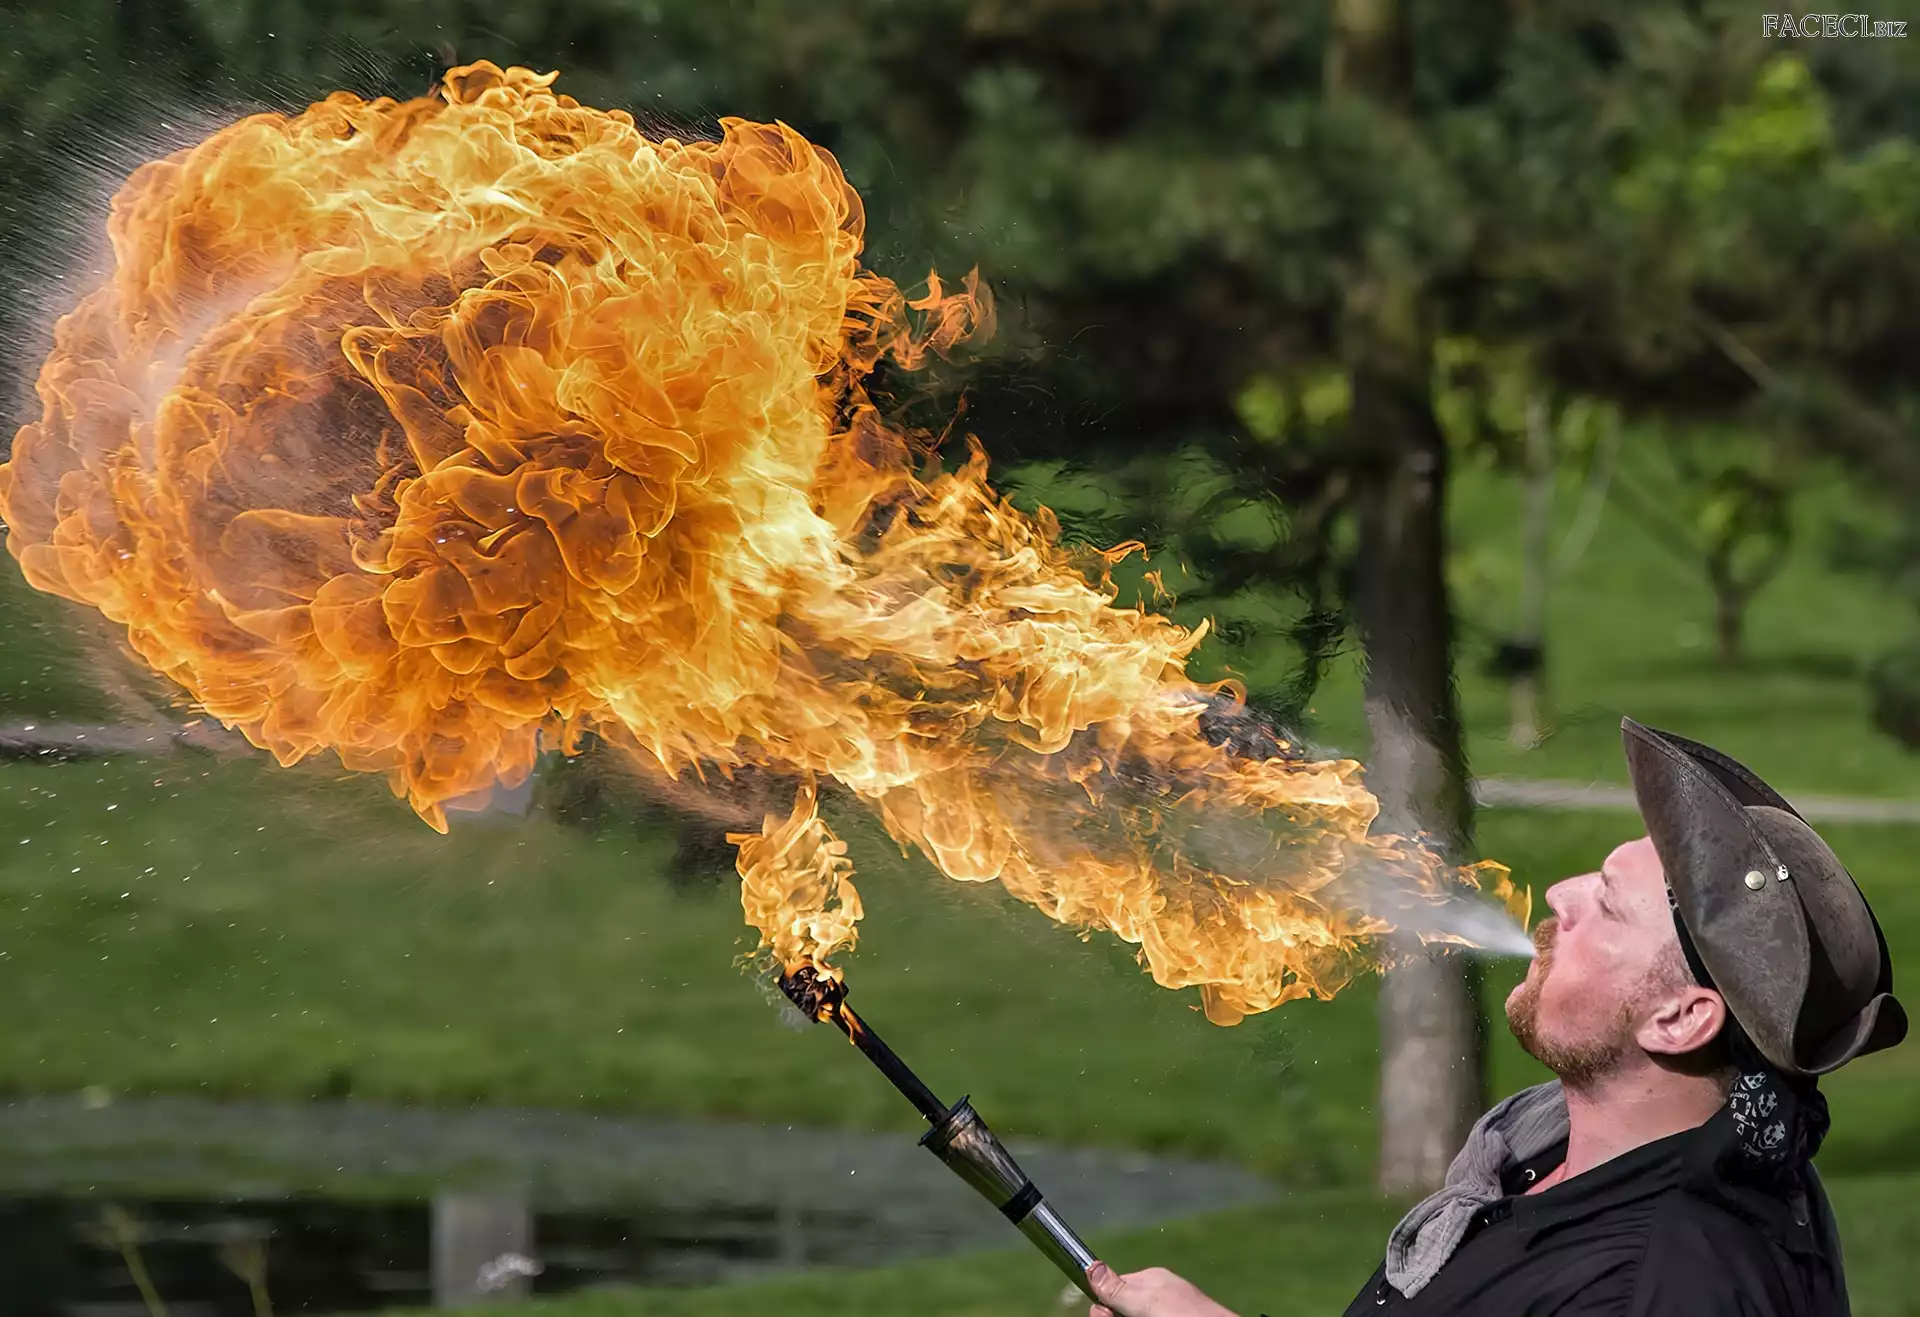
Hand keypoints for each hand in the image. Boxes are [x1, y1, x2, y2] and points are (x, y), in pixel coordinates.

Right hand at [1086, 1261, 1241, 1316]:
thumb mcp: (1146, 1302)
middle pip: (1124, 1307)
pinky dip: (1146, 1315)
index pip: (1115, 1289)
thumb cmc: (1186, 1315)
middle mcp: (1160, 1295)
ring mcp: (1168, 1310)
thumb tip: (1091, 1266)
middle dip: (1116, 1315)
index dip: (1104, 1306)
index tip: (1101, 1315)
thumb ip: (1118, 1289)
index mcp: (1152, 1280)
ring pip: (1138, 1313)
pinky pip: (1151, 1314)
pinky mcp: (1177, 1315)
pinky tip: (1152, 1316)